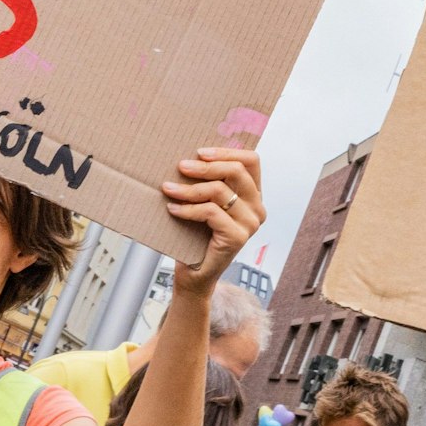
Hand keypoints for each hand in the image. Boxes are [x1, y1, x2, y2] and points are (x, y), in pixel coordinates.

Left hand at [163, 148, 263, 295]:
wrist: (194, 274)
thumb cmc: (197, 235)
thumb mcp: (207, 202)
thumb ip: (210, 181)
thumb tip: (190, 155)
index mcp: (254, 195)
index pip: (251, 161)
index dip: (227, 151)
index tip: (200, 153)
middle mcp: (257, 208)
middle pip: (237, 171)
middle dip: (205, 166)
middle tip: (181, 166)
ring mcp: (250, 224)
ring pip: (220, 191)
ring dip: (189, 188)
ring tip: (168, 188)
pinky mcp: (237, 237)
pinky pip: (210, 212)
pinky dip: (188, 208)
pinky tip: (173, 209)